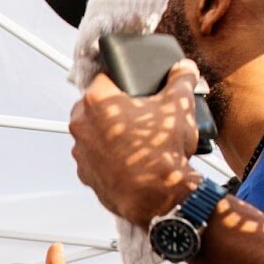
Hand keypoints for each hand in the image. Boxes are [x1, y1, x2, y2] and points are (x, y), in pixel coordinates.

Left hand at [70, 63, 204, 225]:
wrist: (154, 196)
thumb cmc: (160, 151)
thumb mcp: (179, 105)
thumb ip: (181, 80)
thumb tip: (184, 68)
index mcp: (97, 100)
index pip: (106, 77)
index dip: (124, 80)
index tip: (136, 87)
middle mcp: (81, 125)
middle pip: (96, 106)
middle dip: (116, 107)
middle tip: (140, 113)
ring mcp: (80, 151)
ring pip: (94, 132)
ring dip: (110, 132)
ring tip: (137, 138)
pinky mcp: (84, 173)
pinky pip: (96, 157)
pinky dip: (109, 156)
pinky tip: (129, 159)